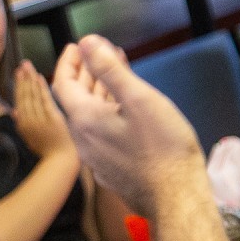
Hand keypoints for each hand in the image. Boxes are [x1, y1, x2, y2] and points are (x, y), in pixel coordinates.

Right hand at [11, 60, 73, 159]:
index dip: (18, 86)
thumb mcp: (30, 139)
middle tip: (22, 64)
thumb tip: (13, 111)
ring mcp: (40, 119)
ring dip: (30, 80)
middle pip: (24, 96)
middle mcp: (28, 120)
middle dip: (22, 79)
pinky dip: (42, 88)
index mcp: (22, 125)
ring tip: (28, 66)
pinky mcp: (52, 119)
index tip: (17, 73)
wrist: (59, 162)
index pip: (18, 101)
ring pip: (32, 96)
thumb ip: (21, 123)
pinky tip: (40, 77)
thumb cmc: (47, 152)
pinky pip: (45, 100)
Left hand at [51, 37, 199, 219]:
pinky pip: (103, 134)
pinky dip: (109, 113)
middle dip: (87, 73)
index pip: (63, 83)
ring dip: (100, 92)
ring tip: (117, 74)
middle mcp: (84, 141)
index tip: (78, 45)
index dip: (70, 61)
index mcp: (85, 120)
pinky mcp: (111, 170)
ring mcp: (97, 158)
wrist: (176, 198)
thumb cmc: (163, 147)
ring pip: (91, 117)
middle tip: (99, 54)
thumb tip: (86, 42)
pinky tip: (126, 110)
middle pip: (76, 100)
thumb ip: (109, 69)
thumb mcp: (138, 99)